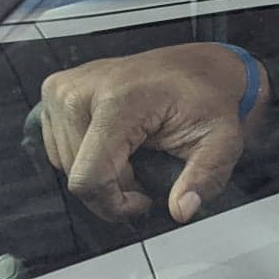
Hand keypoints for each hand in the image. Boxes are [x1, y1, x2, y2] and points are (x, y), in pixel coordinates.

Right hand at [37, 44, 268, 223]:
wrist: (196, 66)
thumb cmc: (207, 100)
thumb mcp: (222, 141)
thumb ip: (205, 178)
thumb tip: (182, 211)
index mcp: (118, 100)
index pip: (89, 177)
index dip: (115, 204)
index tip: (145, 200)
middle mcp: (80, 91)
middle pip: (77, 175)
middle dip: (113, 189)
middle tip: (146, 174)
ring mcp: (62, 89)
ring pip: (65, 165)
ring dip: (100, 173)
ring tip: (135, 155)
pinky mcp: (55, 92)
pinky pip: (59, 148)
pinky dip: (87, 156)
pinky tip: (116, 143)